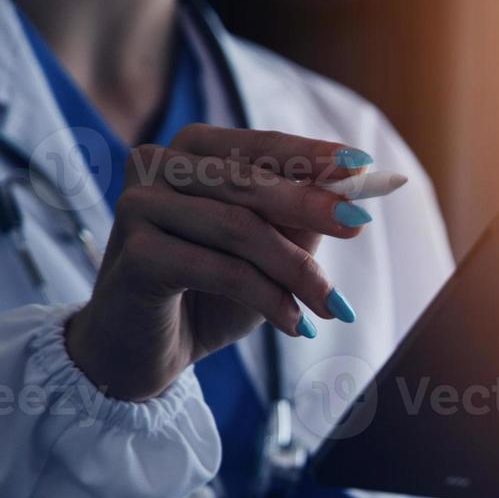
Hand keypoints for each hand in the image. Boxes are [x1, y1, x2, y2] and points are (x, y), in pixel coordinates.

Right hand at [66, 125, 375, 401]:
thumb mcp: (268, 254)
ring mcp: (137, 205)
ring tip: (331, 306)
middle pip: (248, 180)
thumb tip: (354, 196)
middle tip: (359, 226)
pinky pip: (220, 270)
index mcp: (191, 151)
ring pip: (238, 227)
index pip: (260, 145)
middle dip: (311, 205)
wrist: (148, 352)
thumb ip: (301, 221)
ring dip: (296, 270)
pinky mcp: (134, 253)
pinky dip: (267, 299)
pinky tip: (294, 326)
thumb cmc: (211, 294)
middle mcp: (156, 165)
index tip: (364, 165)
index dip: (313, 155)